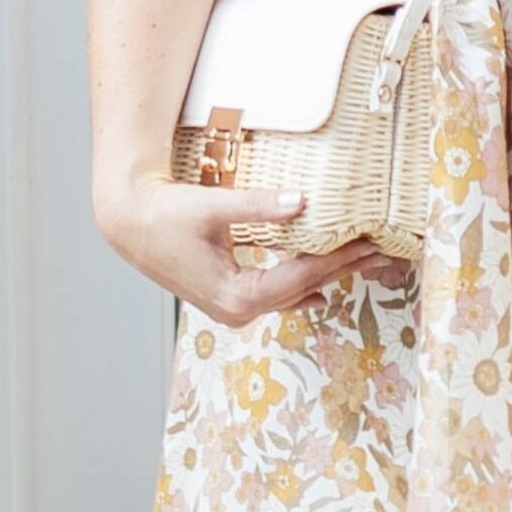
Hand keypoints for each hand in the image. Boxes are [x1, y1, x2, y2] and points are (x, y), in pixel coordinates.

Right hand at [96, 175, 399, 324]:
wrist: (129, 223)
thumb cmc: (164, 216)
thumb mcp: (211, 208)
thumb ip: (256, 206)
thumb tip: (300, 202)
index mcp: (236, 295)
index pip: (299, 275)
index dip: (336, 259)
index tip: (367, 243)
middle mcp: (238, 309)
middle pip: (303, 287)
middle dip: (342, 267)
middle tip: (382, 249)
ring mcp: (234, 306)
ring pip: (292, 290)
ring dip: (327, 273)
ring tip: (363, 257)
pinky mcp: (230, 295)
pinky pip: (277, 292)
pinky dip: (302, 280)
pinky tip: (322, 284)